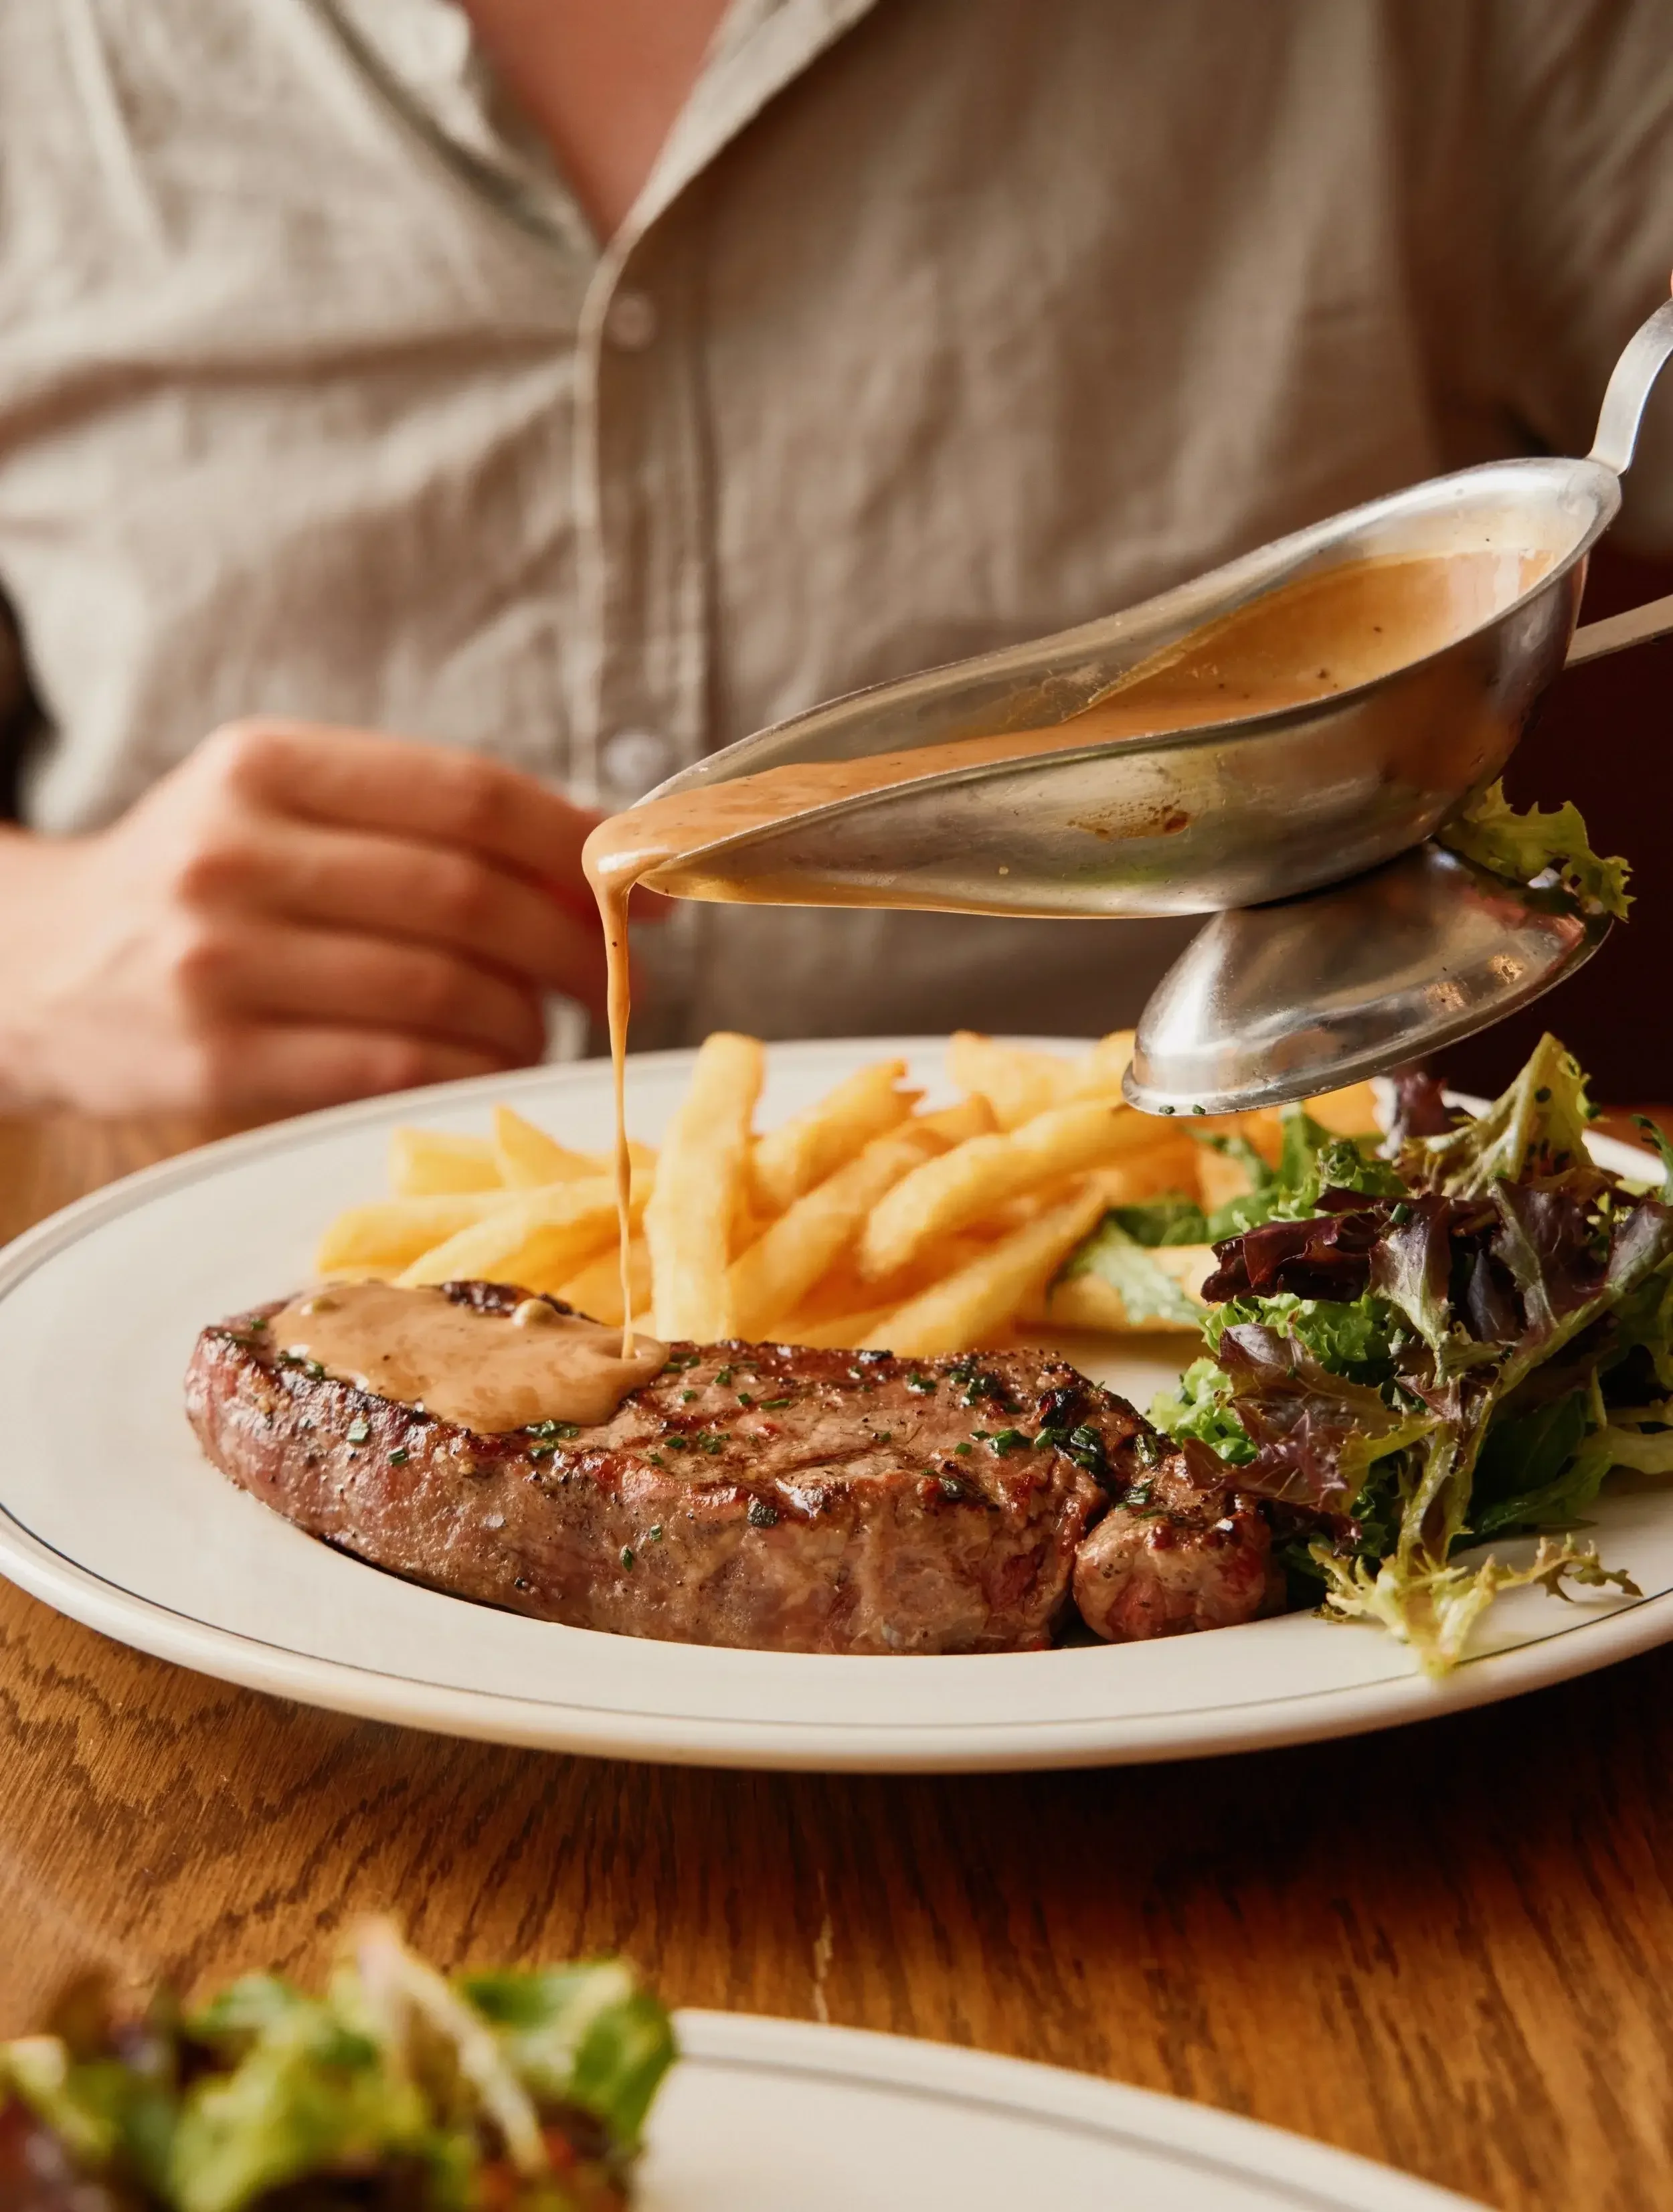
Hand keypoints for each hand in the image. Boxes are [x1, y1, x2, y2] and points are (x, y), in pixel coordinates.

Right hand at [0, 719, 611, 1116]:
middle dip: (570, 946)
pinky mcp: (216, 1062)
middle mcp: (234, 853)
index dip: (573, 846)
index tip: (632, 889)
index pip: (467, 794)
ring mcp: (219, 961)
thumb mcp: (281, 811)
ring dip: (526, 1019)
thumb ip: (422, 822)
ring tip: (539, 1027)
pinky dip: (471, 1071)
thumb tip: (602, 858)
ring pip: (442, 992)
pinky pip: (394, 1070)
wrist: (31, 968)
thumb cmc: (196, 885)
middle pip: (467, 898)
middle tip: (611, 977)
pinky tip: (486, 1064)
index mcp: (264, 766)